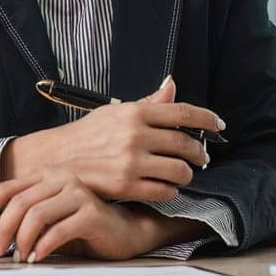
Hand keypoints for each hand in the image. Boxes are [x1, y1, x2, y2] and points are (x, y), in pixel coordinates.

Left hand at [0, 168, 160, 262]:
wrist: (125, 233)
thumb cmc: (84, 228)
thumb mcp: (48, 222)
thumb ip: (25, 221)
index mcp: (46, 177)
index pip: (6, 187)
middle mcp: (60, 178)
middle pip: (18, 202)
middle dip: (2, 230)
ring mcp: (77, 193)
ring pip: (36, 214)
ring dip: (21, 239)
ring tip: (19, 257)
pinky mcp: (91, 212)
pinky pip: (58, 229)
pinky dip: (42, 246)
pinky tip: (37, 258)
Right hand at [3, 77, 224, 202]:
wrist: (56, 160)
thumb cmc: (87, 135)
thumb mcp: (115, 112)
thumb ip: (147, 103)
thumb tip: (171, 85)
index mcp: (134, 113)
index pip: (182, 112)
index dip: (207, 119)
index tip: (219, 125)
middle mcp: (135, 135)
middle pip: (186, 144)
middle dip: (200, 152)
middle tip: (202, 156)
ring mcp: (131, 162)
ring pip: (180, 170)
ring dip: (187, 174)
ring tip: (183, 173)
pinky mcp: (127, 186)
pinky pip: (165, 191)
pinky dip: (171, 190)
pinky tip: (166, 187)